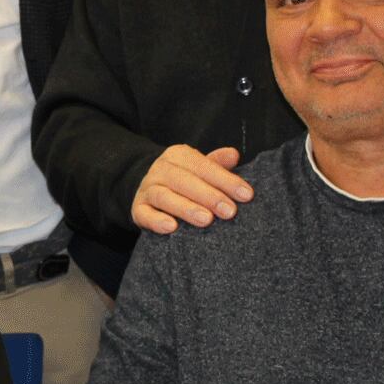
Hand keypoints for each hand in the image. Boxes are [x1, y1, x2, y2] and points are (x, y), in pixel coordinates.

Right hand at [131, 145, 254, 235]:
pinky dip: (157, 221)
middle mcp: (160, 169)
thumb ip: (217, 164)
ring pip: (164, 196)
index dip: (226, 180)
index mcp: (178, 156)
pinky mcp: (137, 209)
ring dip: (186, 208)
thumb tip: (234, 155)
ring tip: (206, 220)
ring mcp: (147, 189)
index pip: (204, 166)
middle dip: (209, 196)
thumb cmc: (185, 180)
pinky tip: (172, 228)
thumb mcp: (200, 168)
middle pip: (184, 180)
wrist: (149, 189)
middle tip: (230, 212)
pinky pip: (145, 214)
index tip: (246, 195)